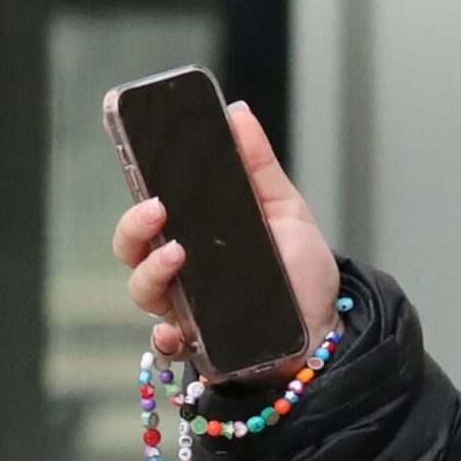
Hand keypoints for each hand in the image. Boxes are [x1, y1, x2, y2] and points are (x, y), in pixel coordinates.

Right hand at [112, 100, 341, 368]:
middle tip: (157, 210)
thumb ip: (260, 167)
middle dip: (133, 226)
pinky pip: (165, 345)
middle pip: (132, 247)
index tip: (140, 161)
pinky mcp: (200, 345)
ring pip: (142, 289)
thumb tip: (238, 114)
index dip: (136, 185)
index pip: (150, 207)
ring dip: (150, 271)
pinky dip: (165, 338)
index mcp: (195, 232)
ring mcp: (185, 308)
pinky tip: (176, 330)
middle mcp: (182, 269)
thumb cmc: (302, 274)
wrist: (327, 330)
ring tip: (177, 256)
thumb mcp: (286, 211)